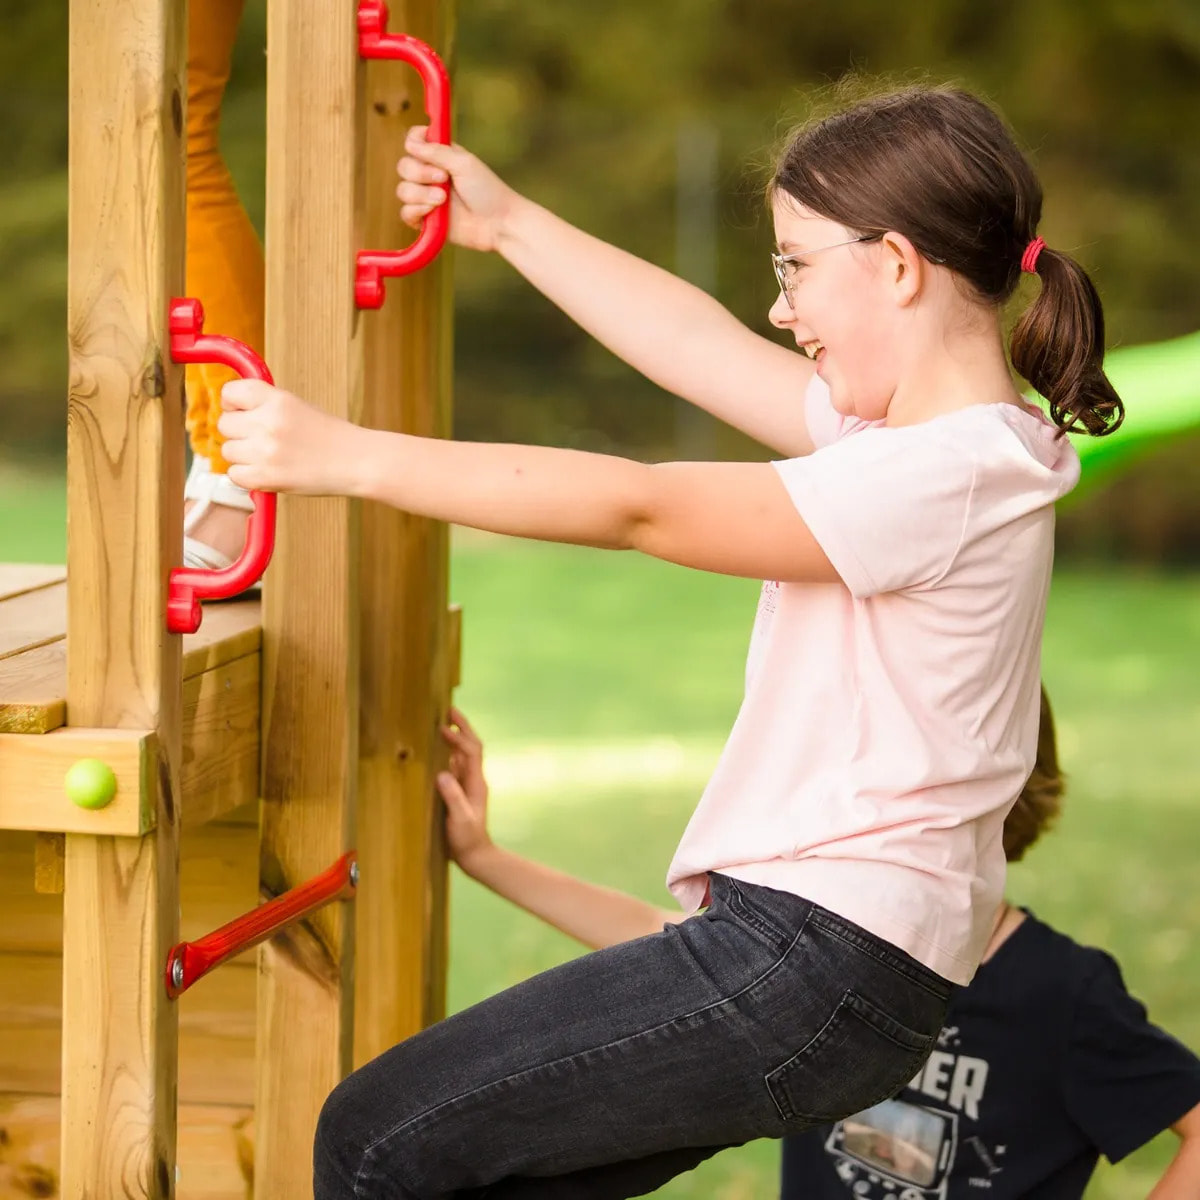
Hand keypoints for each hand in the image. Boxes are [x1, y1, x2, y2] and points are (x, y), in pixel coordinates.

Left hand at [218, 379, 368, 495]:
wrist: (357, 461)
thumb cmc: (331, 436)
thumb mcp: (298, 407)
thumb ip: (266, 406)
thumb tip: (233, 411)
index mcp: (276, 400)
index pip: (229, 393)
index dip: (232, 404)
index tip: (241, 412)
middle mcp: (268, 422)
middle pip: (224, 425)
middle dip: (238, 433)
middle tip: (260, 440)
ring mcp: (265, 451)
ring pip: (227, 452)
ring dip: (243, 457)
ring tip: (269, 458)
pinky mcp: (266, 478)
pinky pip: (235, 475)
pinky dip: (248, 477)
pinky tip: (268, 473)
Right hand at [396, 128, 520, 252]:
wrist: (497, 223)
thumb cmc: (487, 191)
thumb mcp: (463, 163)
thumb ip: (437, 152)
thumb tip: (411, 143)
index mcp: (439, 157)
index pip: (413, 142)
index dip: (413, 142)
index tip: (423, 147)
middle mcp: (429, 176)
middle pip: (404, 166)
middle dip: (420, 173)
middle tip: (444, 179)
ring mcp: (426, 198)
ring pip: (403, 190)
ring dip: (421, 194)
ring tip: (443, 200)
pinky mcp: (425, 220)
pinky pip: (406, 213)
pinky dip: (417, 211)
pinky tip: (435, 212)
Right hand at [437, 707, 492, 871]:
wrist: (475, 856)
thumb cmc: (467, 839)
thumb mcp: (460, 819)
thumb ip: (453, 797)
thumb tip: (442, 773)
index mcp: (476, 783)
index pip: (471, 752)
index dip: (459, 737)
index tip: (444, 727)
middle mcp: (473, 780)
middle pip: (471, 747)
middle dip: (462, 728)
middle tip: (449, 711)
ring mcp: (467, 785)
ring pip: (463, 755)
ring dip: (455, 738)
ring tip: (442, 725)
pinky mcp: (460, 792)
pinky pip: (455, 767)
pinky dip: (448, 754)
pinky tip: (438, 752)